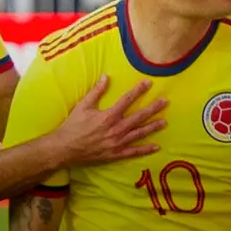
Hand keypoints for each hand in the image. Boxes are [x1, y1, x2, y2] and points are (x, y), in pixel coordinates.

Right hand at [52, 75, 167, 166]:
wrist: (65, 149)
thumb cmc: (73, 126)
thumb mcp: (83, 106)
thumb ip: (96, 91)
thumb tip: (106, 76)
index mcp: (108, 115)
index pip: (127, 99)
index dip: (139, 90)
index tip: (149, 83)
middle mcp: (116, 129)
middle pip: (139, 116)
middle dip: (153, 108)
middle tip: (165, 102)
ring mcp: (117, 143)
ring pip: (139, 134)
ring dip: (153, 127)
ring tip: (164, 122)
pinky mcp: (116, 154)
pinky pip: (134, 152)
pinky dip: (145, 150)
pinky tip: (156, 147)